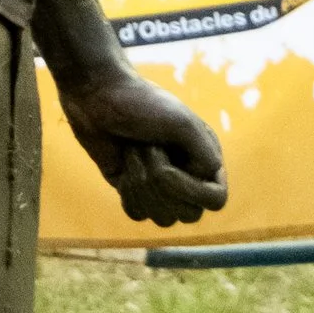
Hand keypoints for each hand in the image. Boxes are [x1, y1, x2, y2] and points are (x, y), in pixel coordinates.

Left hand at [56, 63, 227, 227]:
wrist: (98, 94)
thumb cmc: (142, 104)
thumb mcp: (182, 124)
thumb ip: (205, 156)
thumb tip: (207, 187)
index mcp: (206, 158)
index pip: (215, 200)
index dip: (190, 190)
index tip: (166, 165)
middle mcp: (188, 176)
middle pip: (188, 214)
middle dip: (160, 183)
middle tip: (145, 147)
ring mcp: (161, 187)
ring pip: (162, 218)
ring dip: (142, 184)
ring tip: (132, 151)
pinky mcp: (135, 191)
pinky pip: (138, 214)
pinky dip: (128, 193)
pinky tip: (122, 168)